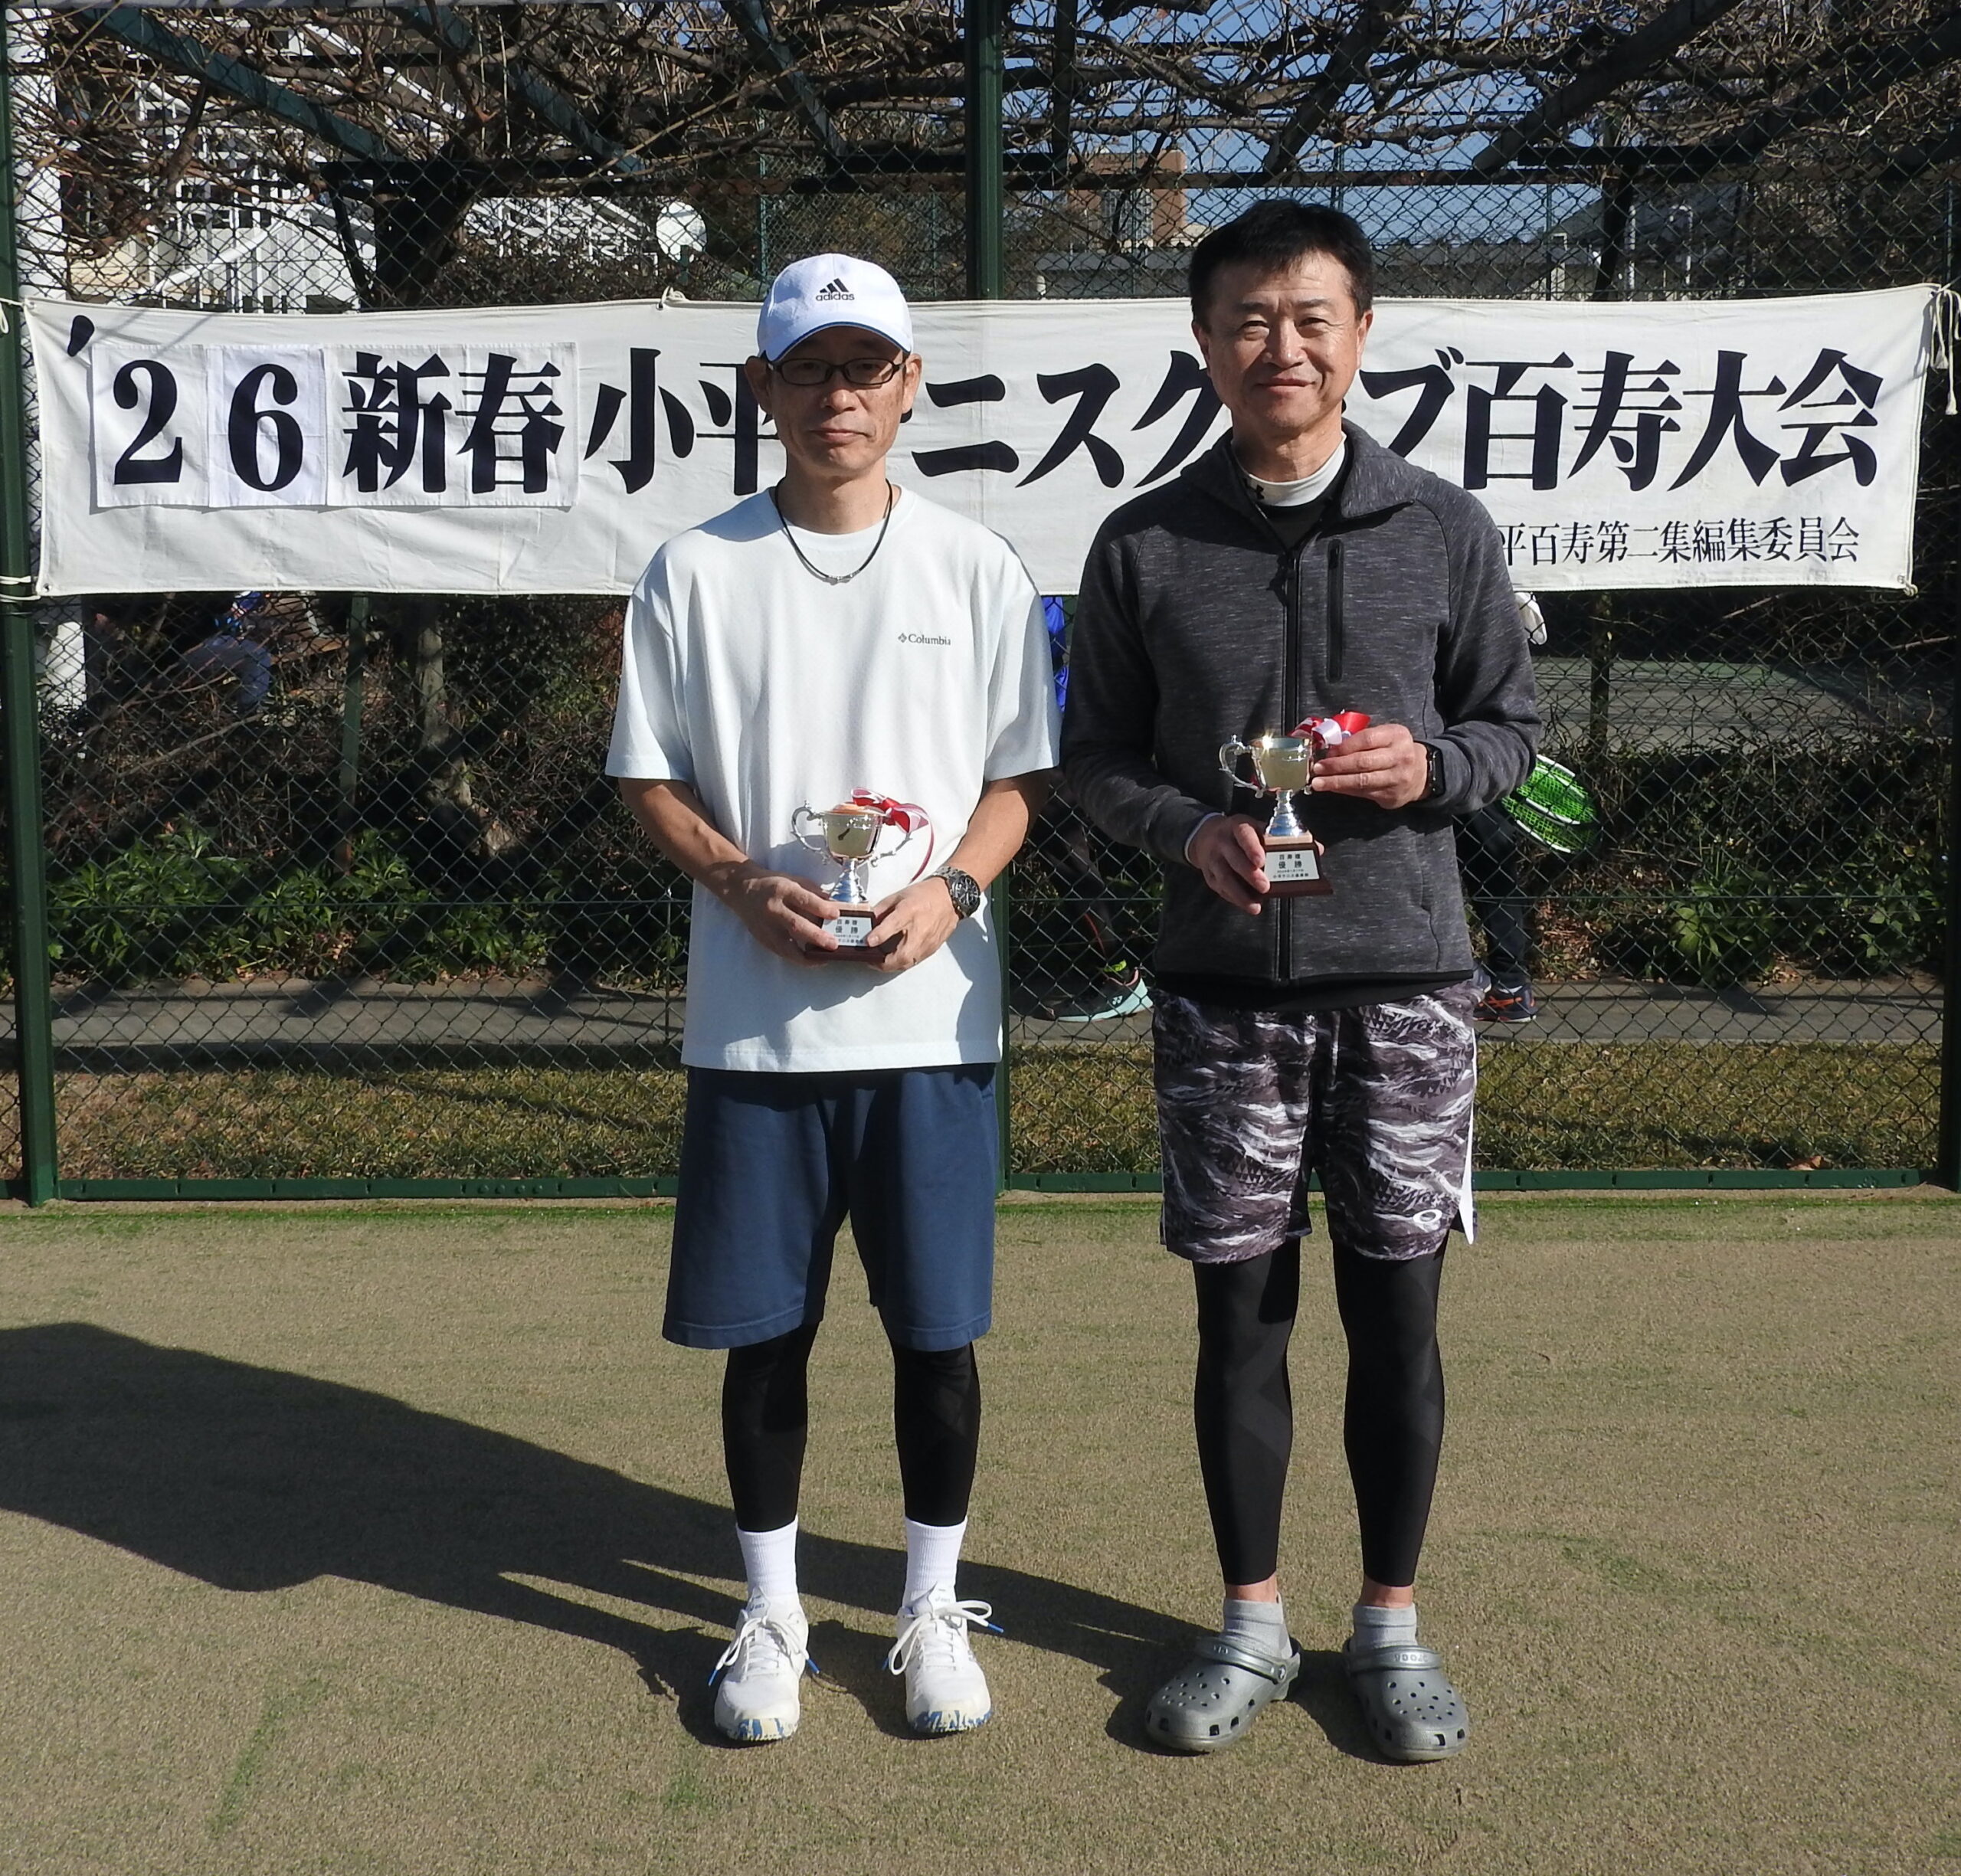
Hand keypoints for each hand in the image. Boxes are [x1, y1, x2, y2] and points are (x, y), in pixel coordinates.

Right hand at [721, 866, 843, 964]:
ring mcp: (766, 926)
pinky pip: (781, 952)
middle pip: (795, 925)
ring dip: (807, 955)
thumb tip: (834, 907)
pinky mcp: (762, 938)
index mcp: (783, 889)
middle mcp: (773, 908)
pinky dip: (797, 958)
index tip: (836, 915)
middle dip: (816, 937)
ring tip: (823, 959)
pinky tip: (811, 959)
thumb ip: (813, 893)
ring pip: (786, 945)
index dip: (821, 908)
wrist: (741, 890)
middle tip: (833, 945)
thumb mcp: (793, 880)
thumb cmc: (773, 884)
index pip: (804, 900)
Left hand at [863, 876, 961, 971]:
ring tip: (882, 960)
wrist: (950, 897)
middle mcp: (919, 929)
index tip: (868, 942)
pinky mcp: (932, 948)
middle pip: (901, 956)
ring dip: (892, 965)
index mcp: (909, 911)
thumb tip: (868, 921)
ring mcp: (928, 942)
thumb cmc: (925, 895)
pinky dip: (903, 962)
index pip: (892, 926)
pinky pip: (915, 960)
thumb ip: (881, 909)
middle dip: (883, 963)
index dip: (878, 936)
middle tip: (872, 960)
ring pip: (908, 963)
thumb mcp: (898, 896)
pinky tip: (896, 957)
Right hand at [1188, 814, 1269, 914]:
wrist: (1206, 836)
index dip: (1252, 848)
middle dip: (1250, 875)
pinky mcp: (1209, 875)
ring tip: (1255, 905)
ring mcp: (1213, 859)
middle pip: (1234, 859)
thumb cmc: (1239, 835)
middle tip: (1265, 887)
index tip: (1261, 861)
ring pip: (1224, 878)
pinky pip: (1220, 889)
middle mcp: (1222, 842)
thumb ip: (1272, 837)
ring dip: (1240, 894)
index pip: (1244, 835)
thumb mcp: (1254, 828)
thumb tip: (1306, 844)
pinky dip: (1234, 898)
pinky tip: (1246, 904)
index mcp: (1237, 826)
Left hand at [1309, 722, 1428, 809]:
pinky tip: (1332, 788)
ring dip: (1336, 782)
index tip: (1327, 751)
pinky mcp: (1392, 795)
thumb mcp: (1386, 736)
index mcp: (1397, 735)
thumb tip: (1331, 749)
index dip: (1344, 746)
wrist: (1421, 774)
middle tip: (1317, 768)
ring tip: (1318, 782)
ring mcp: (1397, 778)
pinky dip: (1345, 790)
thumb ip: (1363, 739)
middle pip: (1363, 762)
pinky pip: (1364, 793)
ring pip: (1362, 781)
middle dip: (1336, 766)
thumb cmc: (1394, 751)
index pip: (1367, 739)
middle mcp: (1400, 756)